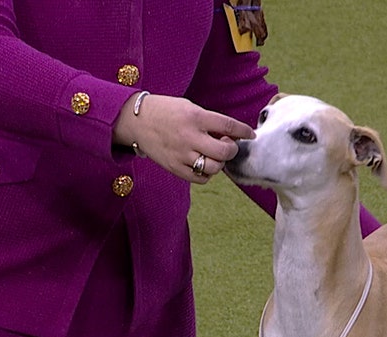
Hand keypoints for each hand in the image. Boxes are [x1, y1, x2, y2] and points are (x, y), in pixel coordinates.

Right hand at [112, 93, 253, 183]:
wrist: (136, 121)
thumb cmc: (166, 112)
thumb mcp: (189, 107)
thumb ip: (209, 121)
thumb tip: (231, 135)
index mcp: (195, 117)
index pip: (228, 126)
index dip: (244, 131)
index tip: (250, 134)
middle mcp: (190, 137)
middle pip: (224, 152)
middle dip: (232, 150)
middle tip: (227, 146)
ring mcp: (182, 154)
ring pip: (214, 168)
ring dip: (219, 163)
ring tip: (213, 155)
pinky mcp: (174, 168)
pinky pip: (200, 178)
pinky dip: (206, 174)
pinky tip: (202, 164)